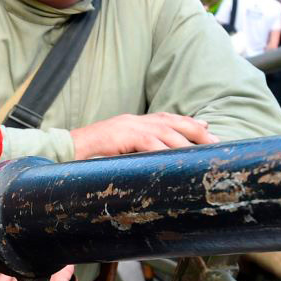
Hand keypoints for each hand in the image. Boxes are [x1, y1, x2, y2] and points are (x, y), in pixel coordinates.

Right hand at [70, 112, 215, 158]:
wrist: (64, 151)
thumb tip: (149, 161)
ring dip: (186, 141)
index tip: (207, 128)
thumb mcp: (115, 150)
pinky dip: (164, 149)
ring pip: (165, 131)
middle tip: (216, 140)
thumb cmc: (88, 156)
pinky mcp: (122, 136)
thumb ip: (133, 150)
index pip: (165, 119)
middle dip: (195, 131)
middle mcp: (133, 121)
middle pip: (172, 122)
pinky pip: (148, 142)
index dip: (187, 123)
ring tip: (203, 150)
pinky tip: (177, 156)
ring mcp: (128, 127)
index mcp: (132, 123)